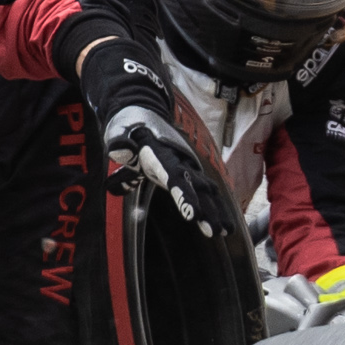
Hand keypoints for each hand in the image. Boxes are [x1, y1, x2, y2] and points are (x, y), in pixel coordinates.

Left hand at [95, 75, 230, 240]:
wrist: (144, 112)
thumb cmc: (130, 129)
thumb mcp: (121, 134)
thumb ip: (121, 144)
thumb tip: (118, 150)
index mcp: (163, 155)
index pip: (175, 178)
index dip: (185, 197)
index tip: (193, 215)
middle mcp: (180, 161)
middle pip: (197, 188)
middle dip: (207, 210)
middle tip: (215, 231)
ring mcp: (187, 167)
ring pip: (206, 192)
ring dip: (216, 211)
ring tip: (225, 232)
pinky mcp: (189, 172)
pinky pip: (206, 192)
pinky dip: (216, 208)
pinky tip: (224, 226)